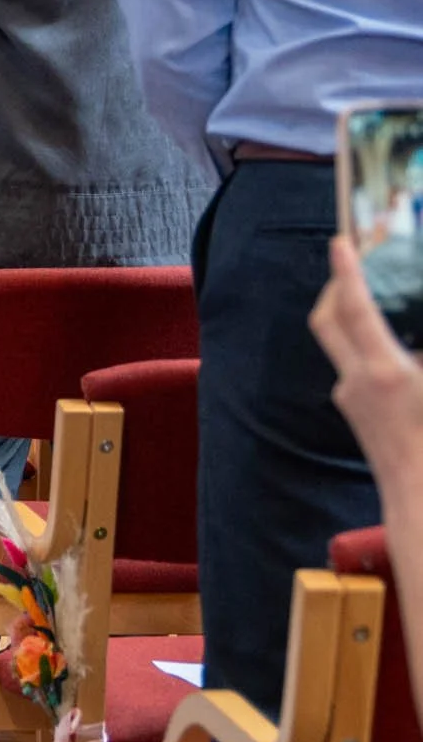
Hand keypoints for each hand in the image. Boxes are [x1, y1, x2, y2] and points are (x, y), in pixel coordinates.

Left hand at [311, 237, 422, 494]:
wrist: (419, 501)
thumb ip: (417, 345)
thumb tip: (407, 325)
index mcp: (383, 371)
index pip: (356, 308)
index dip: (349, 271)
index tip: (343, 240)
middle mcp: (356, 382)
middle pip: (328, 320)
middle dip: (335, 287)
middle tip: (352, 261)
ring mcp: (351, 399)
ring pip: (340, 344)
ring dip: (350, 315)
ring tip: (375, 295)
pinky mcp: (356, 414)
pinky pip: (354, 366)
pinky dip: (366, 345)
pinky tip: (391, 345)